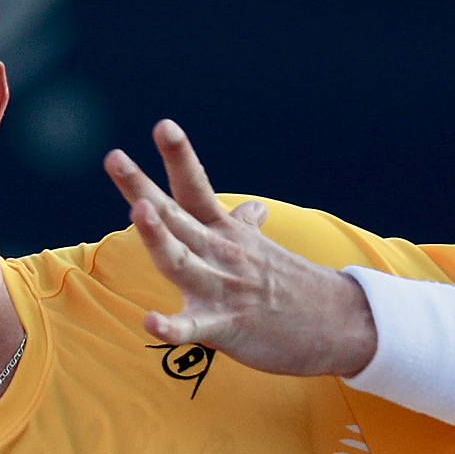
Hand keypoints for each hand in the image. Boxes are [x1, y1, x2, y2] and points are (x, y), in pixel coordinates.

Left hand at [104, 120, 376, 377]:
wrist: (340, 324)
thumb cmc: (293, 285)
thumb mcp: (263, 248)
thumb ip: (242, 226)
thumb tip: (251, 207)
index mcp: (223, 232)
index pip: (196, 188)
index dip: (179, 157)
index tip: (163, 125)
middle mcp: (218, 253)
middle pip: (174, 216)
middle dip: (142, 189)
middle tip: (114, 157)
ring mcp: (222, 289)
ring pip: (180, 262)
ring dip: (159, 238)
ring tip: (139, 212)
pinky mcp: (226, 328)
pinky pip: (194, 328)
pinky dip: (172, 326)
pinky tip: (150, 321)